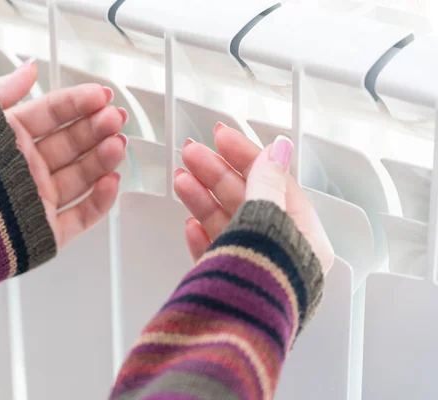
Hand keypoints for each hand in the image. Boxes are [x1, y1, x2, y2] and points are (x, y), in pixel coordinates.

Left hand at [0, 60, 127, 248]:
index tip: (102, 95)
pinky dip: (100, 201)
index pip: (52, 115)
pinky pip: (80, 217)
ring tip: (117, 144)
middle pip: (71, 144)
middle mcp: (26, 169)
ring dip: (103, 159)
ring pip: (81, 177)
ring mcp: (37, 201)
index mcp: (9, 140)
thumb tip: (31, 66)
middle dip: (96, 128)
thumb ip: (4, 91)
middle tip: (115, 118)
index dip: (78, 103)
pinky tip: (111, 181)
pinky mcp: (43, 232)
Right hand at [174, 124, 333, 273]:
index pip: (275, 184)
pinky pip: (215, 251)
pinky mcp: (230, 282)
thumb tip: (279, 150)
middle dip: (216, 174)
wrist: (233, 334)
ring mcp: (252, 268)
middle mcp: (280, 253)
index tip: (222, 137)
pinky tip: (190, 223)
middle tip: (192, 153)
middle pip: (247, 200)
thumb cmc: (261, 281)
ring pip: (226, 223)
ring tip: (181, 178)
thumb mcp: (267, 218)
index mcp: (303, 238)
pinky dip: (201, 235)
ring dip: (202, 198)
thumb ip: (267, 182)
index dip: (247, 156)